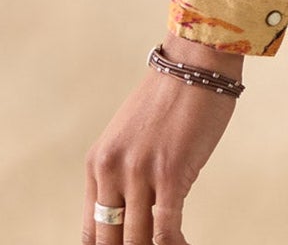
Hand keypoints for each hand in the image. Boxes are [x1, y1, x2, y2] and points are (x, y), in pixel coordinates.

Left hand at [82, 33, 243, 244]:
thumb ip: (125, 173)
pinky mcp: (171, 173)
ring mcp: (140, 173)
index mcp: (97, 164)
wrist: (198, 61)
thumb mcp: (131, 136)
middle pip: (110, 240)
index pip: (90, 232)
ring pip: (137, 240)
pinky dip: (174, 244)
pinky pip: (166, 228)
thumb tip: (136, 215)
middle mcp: (112, 170)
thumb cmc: (172, 97)